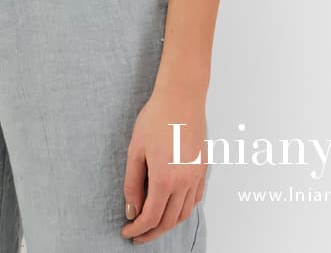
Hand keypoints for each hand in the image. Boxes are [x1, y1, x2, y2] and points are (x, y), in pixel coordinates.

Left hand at [120, 83, 206, 244]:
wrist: (182, 96)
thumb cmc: (156, 118)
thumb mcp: (135, 150)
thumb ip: (132, 183)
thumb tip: (131, 210)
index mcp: (165, 179)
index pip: (151, 217)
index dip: (138, 229)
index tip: (127, 232)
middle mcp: (184, 183)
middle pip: (169, 221)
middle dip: (152, 232)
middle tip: (137, 234)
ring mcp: (196, 176)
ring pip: (184, 213)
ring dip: (168, 223)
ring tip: (153, 224)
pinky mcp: (203, 168)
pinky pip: (195, 198)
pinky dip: (183, 209)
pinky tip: (172, 205)